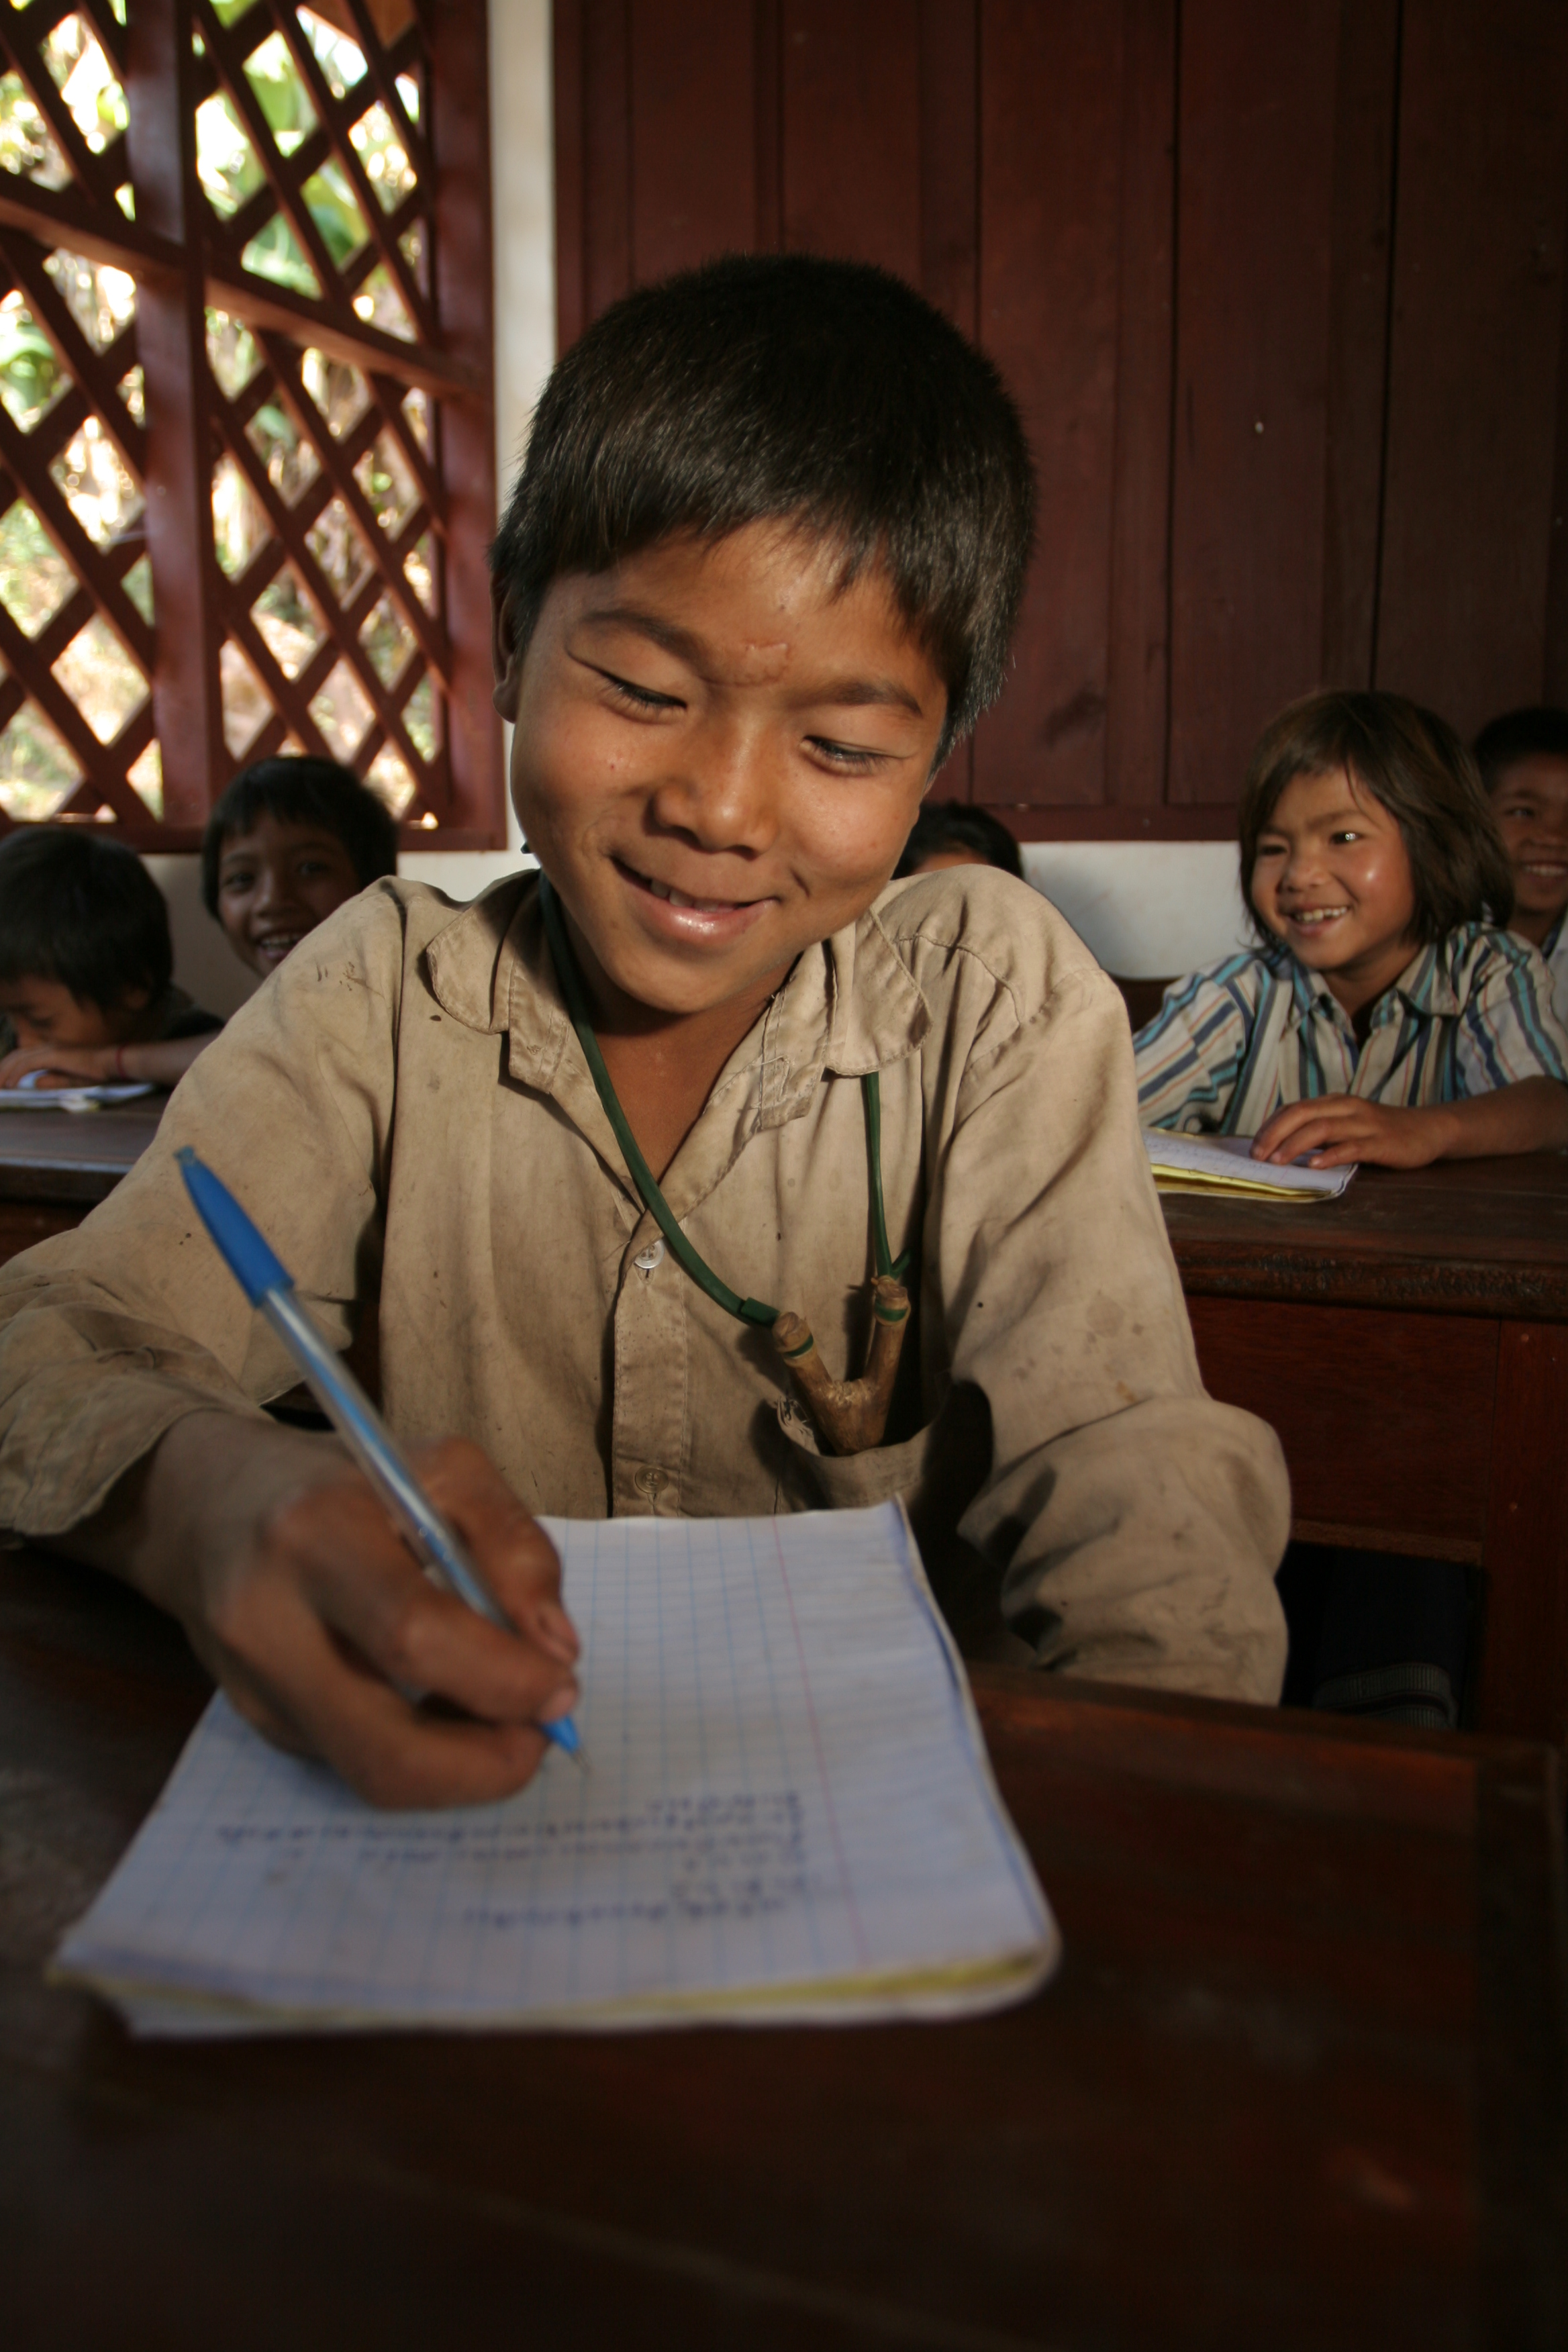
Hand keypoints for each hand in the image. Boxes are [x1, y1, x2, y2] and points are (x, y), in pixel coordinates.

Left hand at [0, 1042, 117, 1089]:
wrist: (111, 1063)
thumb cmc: (96, 1072)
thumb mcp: (70, 1080)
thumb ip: (53, 1080)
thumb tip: (35, 1083)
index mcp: (51, 1051)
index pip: (22, 1057)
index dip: (8, 1068)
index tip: (2, 1083)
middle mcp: (46, 1047)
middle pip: (15, 1056)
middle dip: (1, 1070)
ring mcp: (49, 1050)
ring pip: (17, 1059)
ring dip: (4, 1073)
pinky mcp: (53, 1055)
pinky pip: (28, 1064)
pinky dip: (16, 1075)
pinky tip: (10, 1085)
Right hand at [80, 1415, 579, 1808]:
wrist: (208, 1503)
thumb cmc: (345, 1480)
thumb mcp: (444, 1469)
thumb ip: (515, 1547)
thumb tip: (556, 1650)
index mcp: (315, 1533)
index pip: (416, 1637)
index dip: (505, 1678)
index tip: (562, 1683)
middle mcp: (268, 1622)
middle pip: (387, 1749)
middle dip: (489, 1762)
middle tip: (543, 1729)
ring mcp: (255, 1688)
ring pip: (373, 1778)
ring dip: (463, 1768)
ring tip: (502, 1715)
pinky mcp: (258, 1725)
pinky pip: (357, 1763)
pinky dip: (423, 1750)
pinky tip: (443, 1703)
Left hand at [1251, 1094, 1452, 1170]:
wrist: (1428, 1130)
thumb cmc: (1381, 1131)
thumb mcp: (1347, 1125)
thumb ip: (1320, 1132)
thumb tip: (1282, 1148)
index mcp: (1335, 1103)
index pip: (1294, 1109)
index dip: (1270, 1127)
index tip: (1253, 1147)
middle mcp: (1346, 1108)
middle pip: (1302, 1114)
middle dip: (1274, 1134)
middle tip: (1257, 1156)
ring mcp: (1364, 1124)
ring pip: (1322, 1128)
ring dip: (1295, 1145)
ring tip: (1277, 1161)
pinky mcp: (1381, 1142)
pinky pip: (1352, 1146)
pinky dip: (1330, 1155)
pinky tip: (1314, 1165)